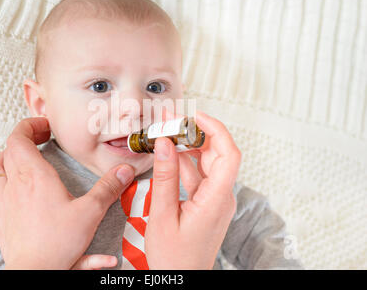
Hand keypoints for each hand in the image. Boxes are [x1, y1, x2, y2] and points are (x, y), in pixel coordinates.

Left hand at [0, 117, 134, 268]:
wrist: (36, 271)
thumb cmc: (58, 243)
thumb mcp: (91, 212)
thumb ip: (108, 188)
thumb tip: (124, 171)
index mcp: (35, 176)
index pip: (19, 138)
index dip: (30, 126)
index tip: (45, 126)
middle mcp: (14, 184)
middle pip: (9, 150)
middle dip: (25, 138)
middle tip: (41, 138)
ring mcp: (2, 201)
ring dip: (5, 157)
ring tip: (19, 156)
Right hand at [145, 110, 240, 268]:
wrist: (181, 279)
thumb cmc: (174, 257)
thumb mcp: (162, 215)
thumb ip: (164, 177)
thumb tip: (164, 144)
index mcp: (216, 200)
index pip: (228, 154)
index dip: (216, 130)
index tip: (196, 116)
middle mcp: (222, 197)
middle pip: (218, 154)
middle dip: (197, 133)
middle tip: (173, 121)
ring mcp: (215, 200)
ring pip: (207, 163)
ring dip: (189, 147)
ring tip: (167, 134)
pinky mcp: (207, 203)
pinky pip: (199, 176)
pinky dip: (185, 163)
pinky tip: (170, 156)